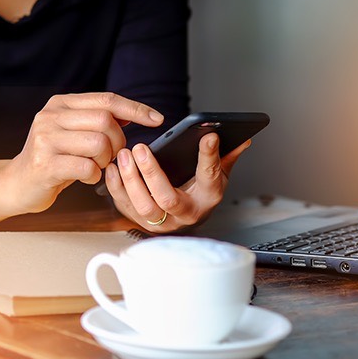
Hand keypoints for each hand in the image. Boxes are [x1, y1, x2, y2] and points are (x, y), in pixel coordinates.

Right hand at [2, 92, 163, 214]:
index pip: (107, 99)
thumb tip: (132, 113)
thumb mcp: (74, 133)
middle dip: (117, 141)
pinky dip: (94, 175)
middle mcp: (51, 116)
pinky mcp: (45, 164)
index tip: (158, 119)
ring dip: (105, 160)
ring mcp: (45, 138)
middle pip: (105, 120)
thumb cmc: (54, 158)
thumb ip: (98, 120)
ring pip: (98, 143)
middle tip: (110, 155)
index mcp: (61, 104)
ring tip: (95, 166)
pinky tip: (85, 177)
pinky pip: (87, 167)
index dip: (136, 109)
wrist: (17, 183)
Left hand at [105, 133, 250, 232]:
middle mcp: (186, 214)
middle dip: (152, 173)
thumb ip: (226, 156)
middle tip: (141, 148)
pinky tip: (113, 167)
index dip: (210, 157)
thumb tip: (243, 139)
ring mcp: (163, 222)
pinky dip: (116, 187)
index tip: (208, 136)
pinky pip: (125, 207)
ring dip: (130, 180)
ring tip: (124, 155)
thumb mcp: (216, 175)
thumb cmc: (199, 191)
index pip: (210, 177)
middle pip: (167, 199)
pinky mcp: (141, 222)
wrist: (182, 216)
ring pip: (144, 207)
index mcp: (208, 198)